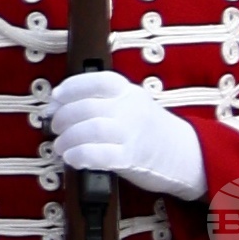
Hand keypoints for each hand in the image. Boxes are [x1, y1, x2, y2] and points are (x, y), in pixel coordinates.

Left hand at [46, 67, 206, 200]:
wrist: (184, 154)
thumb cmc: (148, 129)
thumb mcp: (131, 104)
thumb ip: (101, 102)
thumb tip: (58, 106)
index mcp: (128, 91)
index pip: (97, 81)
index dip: (71, 87)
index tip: (55, 97)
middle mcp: (130, 108)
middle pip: (87, 107)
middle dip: (63, 117)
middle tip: (54, 126)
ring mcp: (132, 133)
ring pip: (91, 129)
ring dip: (68, 138)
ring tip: (60, 145)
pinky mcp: (131, 158)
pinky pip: (99, 154)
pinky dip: (80, 155)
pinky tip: (72, 158)